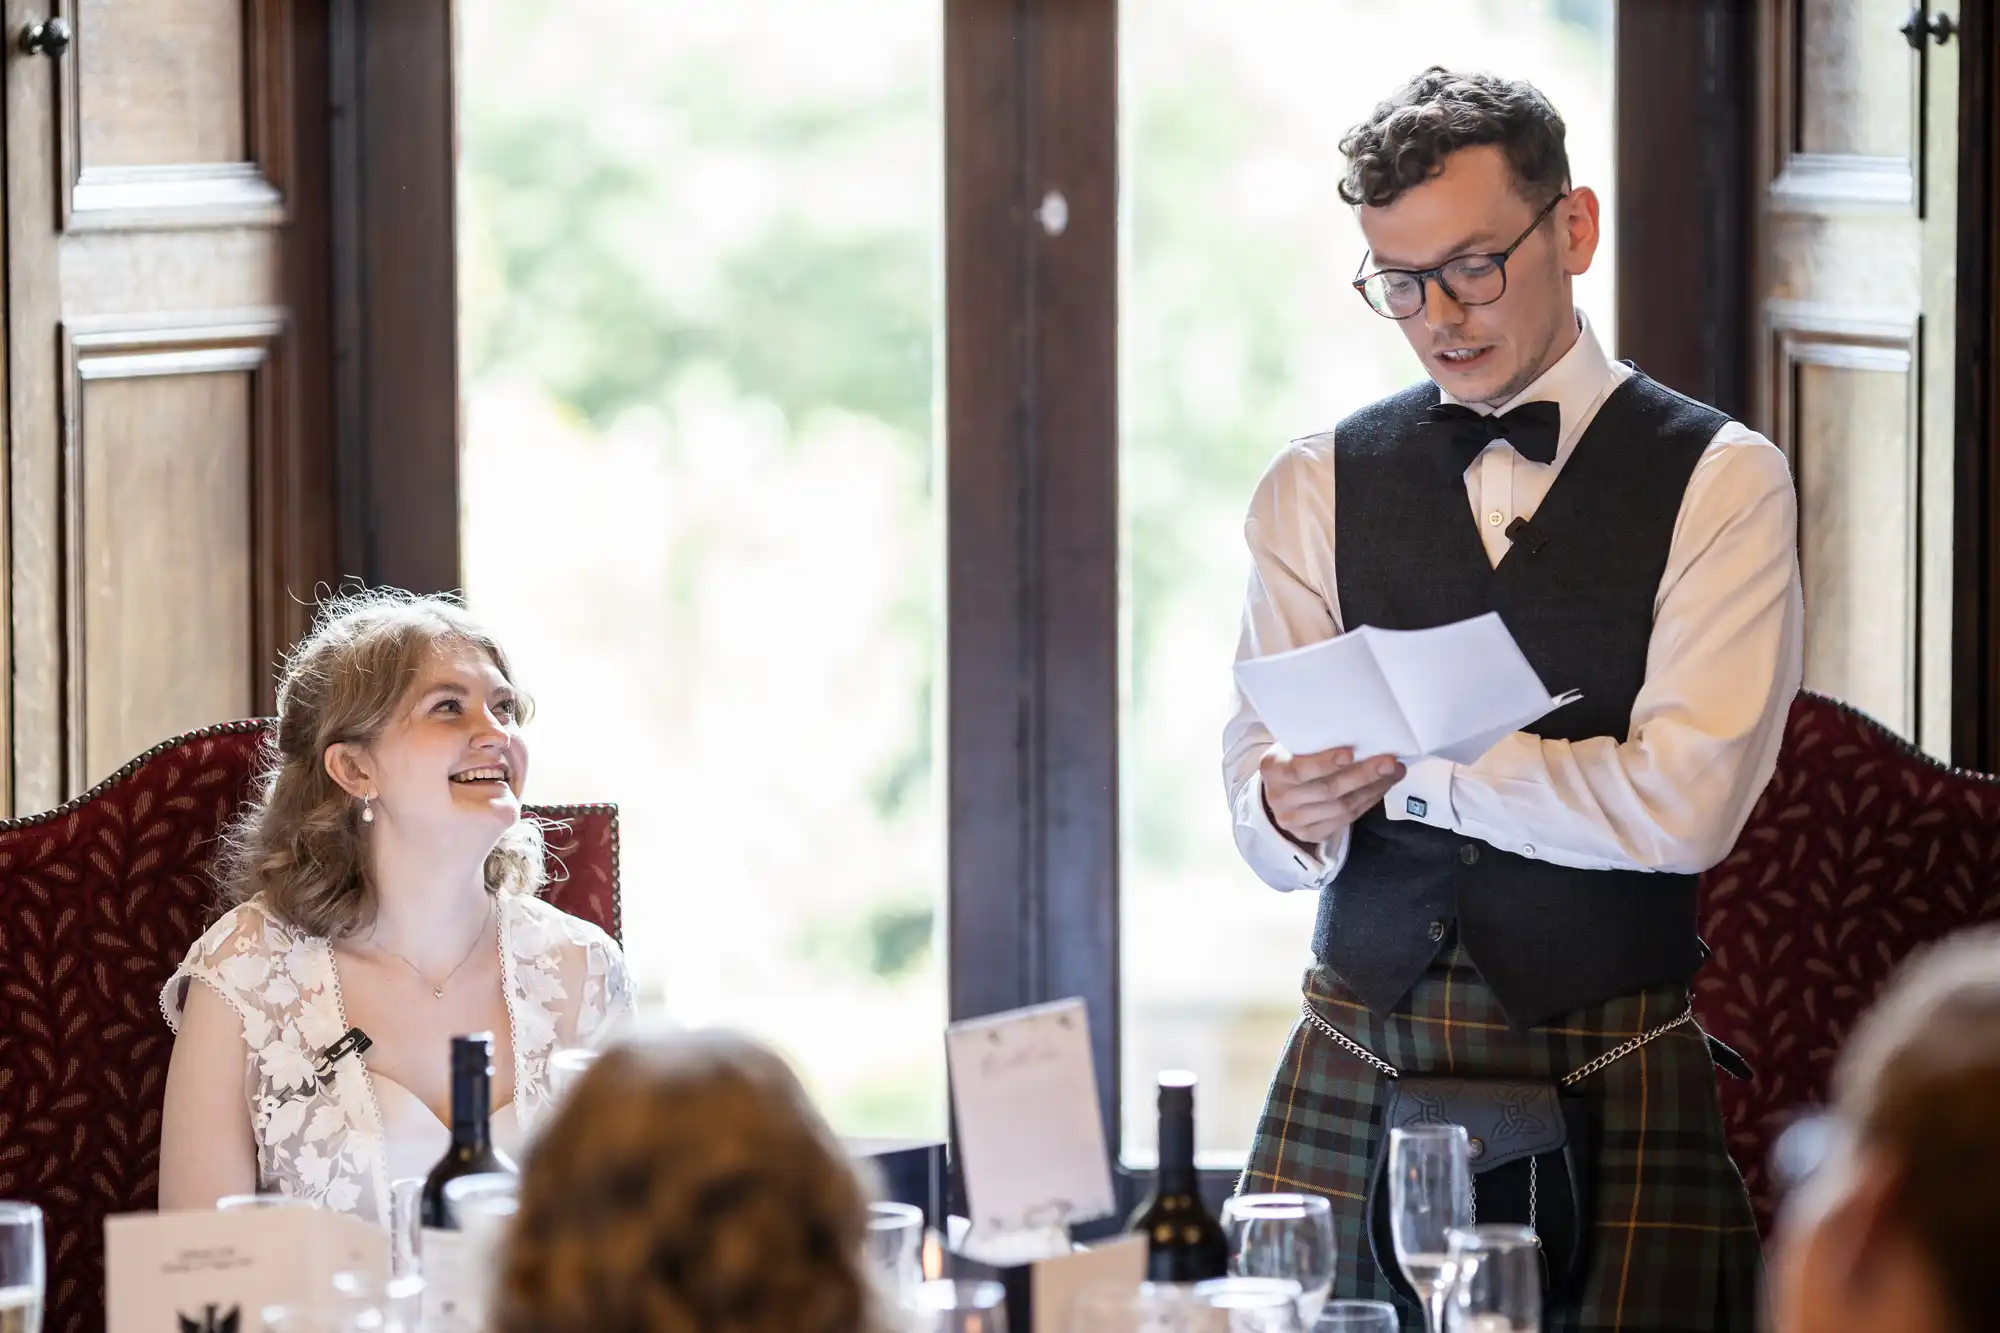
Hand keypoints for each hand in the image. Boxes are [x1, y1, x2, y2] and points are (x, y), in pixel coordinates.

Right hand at [1259, 746, 1406, 848]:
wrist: (1279, 790)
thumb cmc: (1293, 759)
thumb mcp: (1294, 746)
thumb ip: (1316, 744)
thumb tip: (1361, 735)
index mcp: (1273, 769)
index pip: (1299, 769)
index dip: (1325, 763)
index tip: (1350, 753)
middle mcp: (1280, 798)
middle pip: (1328, 790)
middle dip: (1363, 775)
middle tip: (1390, 762)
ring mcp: (1294, 820)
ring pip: (1341, 807)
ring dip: (1372, 789)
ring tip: (1394, 773)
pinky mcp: (1310, 834)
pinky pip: (1346, 820)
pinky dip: (1367, 803)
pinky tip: (1380, 788)